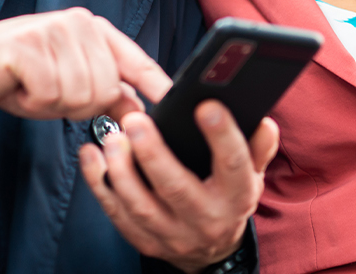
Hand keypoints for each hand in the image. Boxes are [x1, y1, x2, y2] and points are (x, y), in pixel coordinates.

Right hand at [0, 8, 172, 119]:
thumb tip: (140, 111)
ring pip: (79, 95)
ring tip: (32, 87)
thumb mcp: (68, 83)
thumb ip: (105, 91)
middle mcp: (78, 23)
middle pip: (105, 89)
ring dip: (52, 106)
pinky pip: (50, 95)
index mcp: (93, 29)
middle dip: (76, 106)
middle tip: (47, 92)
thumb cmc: (20, 75)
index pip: (134, 60)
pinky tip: (19, 87)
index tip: (174, 102)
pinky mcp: (28, 44)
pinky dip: (32, 103)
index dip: (156, 84)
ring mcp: (53, 29)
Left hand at [78, 100, 277, 271]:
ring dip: (122, 171)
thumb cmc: (228, 198)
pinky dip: (100, 184)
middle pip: (177, 188)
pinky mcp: (145, 240)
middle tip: (136, 121)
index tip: (206, 106)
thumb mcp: (251, 175)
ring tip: (112, 138)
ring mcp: (172, 234)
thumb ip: (257, 147)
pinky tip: (91, 155)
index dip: (222, 136)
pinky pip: (117, 213)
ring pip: (141, 206)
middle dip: (154, 154)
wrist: (212, 249)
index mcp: (236, 197)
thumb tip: (264, 122)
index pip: (234, 165)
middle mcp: (205, 219)